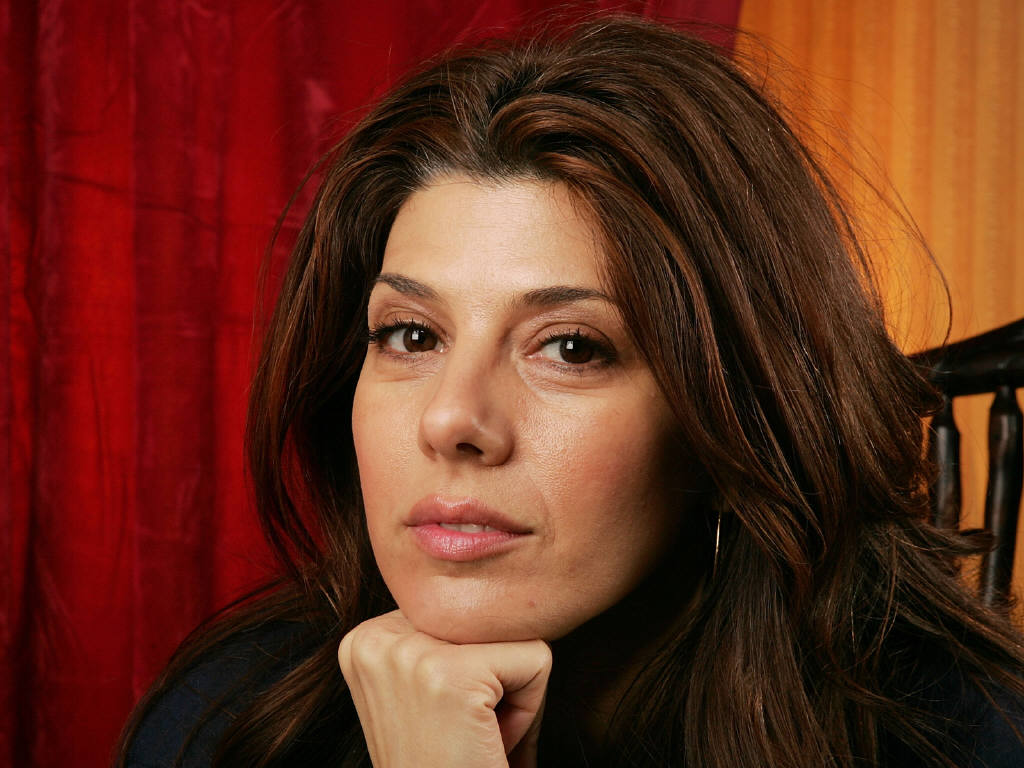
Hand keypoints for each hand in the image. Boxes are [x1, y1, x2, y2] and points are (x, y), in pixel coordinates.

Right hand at [338, 610, 551, 767]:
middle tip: (467, 735)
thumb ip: (444, 640)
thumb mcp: (427, 691)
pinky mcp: (449, 674)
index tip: (449, 722)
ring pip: (515, 636)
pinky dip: (530, 711)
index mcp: (364, 638)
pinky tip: (487, 744)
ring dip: (513, 696)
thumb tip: (492, 564)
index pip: (461, 611)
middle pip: (488, 618)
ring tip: (475, 739)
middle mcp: (374, 637)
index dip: (476, 670)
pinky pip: (537, 660)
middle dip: (497, 679)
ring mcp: (408, 653)